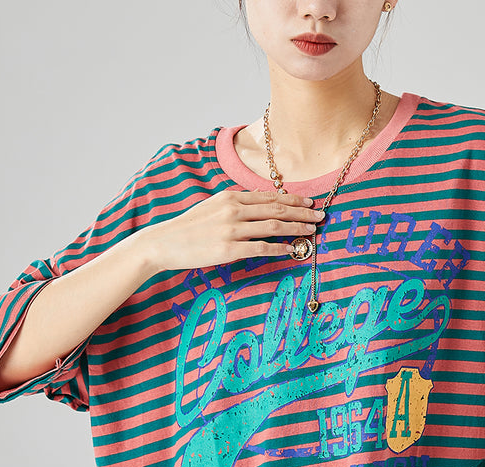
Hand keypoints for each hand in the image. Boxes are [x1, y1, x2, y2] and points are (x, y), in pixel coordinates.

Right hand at [138, 189, 324, 273]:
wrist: (165, 242)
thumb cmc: (190, 227)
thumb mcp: (213, 207)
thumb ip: (236, 205)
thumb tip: (258, 207)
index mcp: (231, 197)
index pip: (270, 197)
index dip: (293, 200)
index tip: (309, 203)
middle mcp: (234, 209)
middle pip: (276, 210)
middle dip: (301, 213)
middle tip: (320, 217)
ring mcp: (232, 229)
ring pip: (273, 226)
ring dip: (296, 229)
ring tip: (312, 232)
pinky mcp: (229, 249)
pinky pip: (261, 248)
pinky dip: (280, 248)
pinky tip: (293, 251)